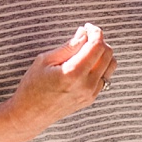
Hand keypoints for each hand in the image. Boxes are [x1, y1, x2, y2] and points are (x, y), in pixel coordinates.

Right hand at [6, 23, 115, 138]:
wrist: (30, 114)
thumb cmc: (32, 86)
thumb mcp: (45, 60)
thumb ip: (68, 46)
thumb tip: (84, 34)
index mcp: (73, 73)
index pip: (97, 46)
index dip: (95, 32)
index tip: (87, 27)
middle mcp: (86, 85)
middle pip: (108, 54)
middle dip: (99, 40)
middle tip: (85, 35)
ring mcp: (91, 93)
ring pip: (111, 65)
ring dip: (103, 53)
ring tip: (86, 49)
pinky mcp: (91, 98)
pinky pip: (106, 76)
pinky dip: (101, 65)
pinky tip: (86, 63)